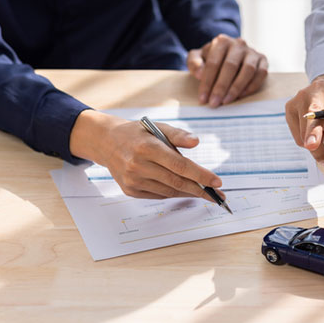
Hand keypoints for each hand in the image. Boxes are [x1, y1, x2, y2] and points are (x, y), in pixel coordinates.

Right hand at [69, 110, 223, 199]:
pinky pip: (159, 195)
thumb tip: (196, 142)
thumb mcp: (157, 127)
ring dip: (189, 192)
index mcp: (147, 148)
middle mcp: (138, 166)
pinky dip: (174, 193)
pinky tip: (184, 189)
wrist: (106, 142)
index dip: (200, 175)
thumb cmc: (137, 134)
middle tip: (217, 194)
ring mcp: (133, 181)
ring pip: (169, 191)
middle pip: (177, 182)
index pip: (180, 165)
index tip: (217, 181)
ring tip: (204, 192)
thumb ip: (178, 135)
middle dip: (200, 189)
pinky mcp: (130, 190)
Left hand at [187, 34, 267, 106]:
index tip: (203, 98)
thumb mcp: (198, 57)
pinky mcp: (263, 60)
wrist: (230, 54)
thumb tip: (200, 74)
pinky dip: (252, 86)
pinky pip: (261, 74)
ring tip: (227, 101)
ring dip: (237, 88)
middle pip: (230, 66)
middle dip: (221, 87)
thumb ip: (194, 63)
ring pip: (247, 70)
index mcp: (221, 41)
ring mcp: (252, 52)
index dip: (207, 82)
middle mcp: (238, 44)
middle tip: (214, 103)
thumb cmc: (213, 58)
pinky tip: (241, 96)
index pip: (213, 63)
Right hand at [285, 73, 323, 167]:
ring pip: (304, 128)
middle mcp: (318, 89)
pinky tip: (317, 134)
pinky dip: (309, 142)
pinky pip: (298, 136)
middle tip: (313, 146)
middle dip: (313, 130)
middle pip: (314, 110)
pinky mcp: (290, 108)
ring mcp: (301, 97)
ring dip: (316, 146)